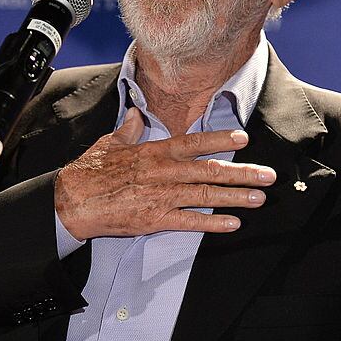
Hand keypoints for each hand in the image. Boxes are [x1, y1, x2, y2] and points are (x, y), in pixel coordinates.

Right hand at [54, 108, 276, 239]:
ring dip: (235, 197)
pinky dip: (212, 224)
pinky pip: (189, 222)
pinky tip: (233, 224)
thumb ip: (128, 130)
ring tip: (258, 198)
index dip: (220, 140)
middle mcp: (163, 172)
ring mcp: (160, 196)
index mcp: (154, 151)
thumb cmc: (89, 171)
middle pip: (209, 171)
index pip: (194, 143)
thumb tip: (136, 116)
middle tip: (268, 175)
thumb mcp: (110, 142)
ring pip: (205, 196)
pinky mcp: (154, 219)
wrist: (73, 201)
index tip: (243, 139)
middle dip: (242, 173)